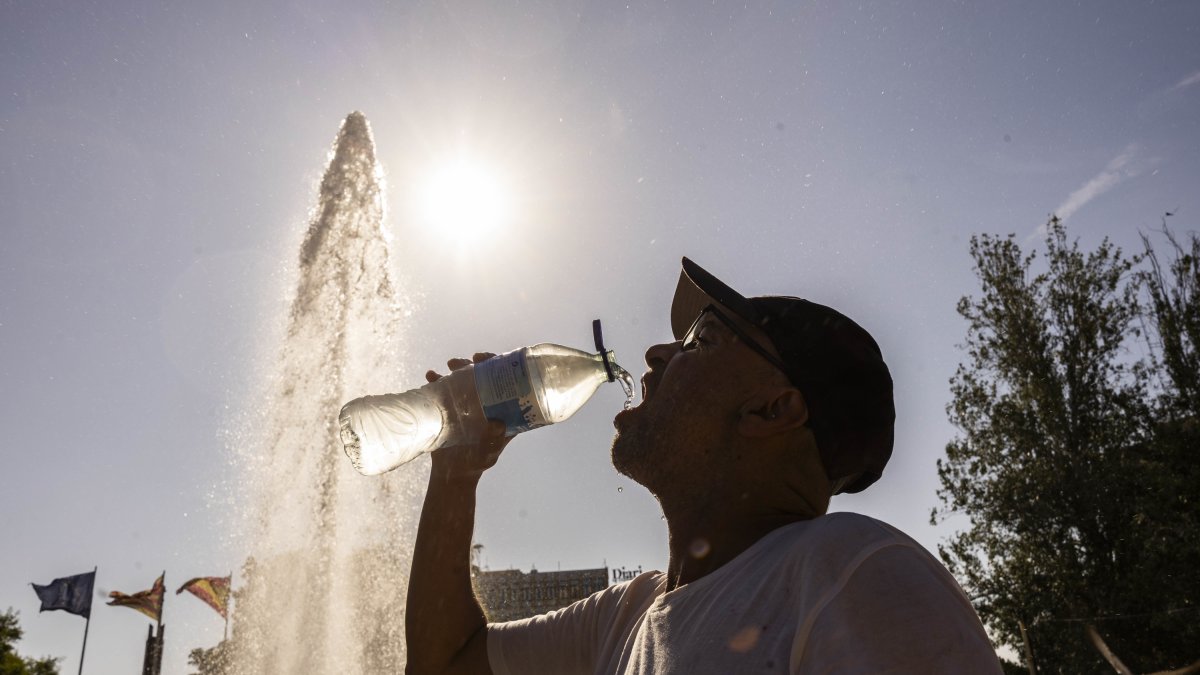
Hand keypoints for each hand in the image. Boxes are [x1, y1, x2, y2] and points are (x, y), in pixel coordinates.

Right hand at [426, 352, 511, 480]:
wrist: (453, 473)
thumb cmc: (476, 463)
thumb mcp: (488, 452)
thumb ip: (494, 440)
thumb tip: (498, 424)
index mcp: (502, 409)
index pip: (506, 380)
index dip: (498, 364)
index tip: (486, 360)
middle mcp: (486, 402)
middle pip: (483, 374)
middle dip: (474, 364)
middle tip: (466, 361)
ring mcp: (468, 403)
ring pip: (464, 378)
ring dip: (456, 368)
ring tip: (447, 367)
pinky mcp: (450, 407)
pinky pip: (444, 389)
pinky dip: (437, 380)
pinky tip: (430, 376)